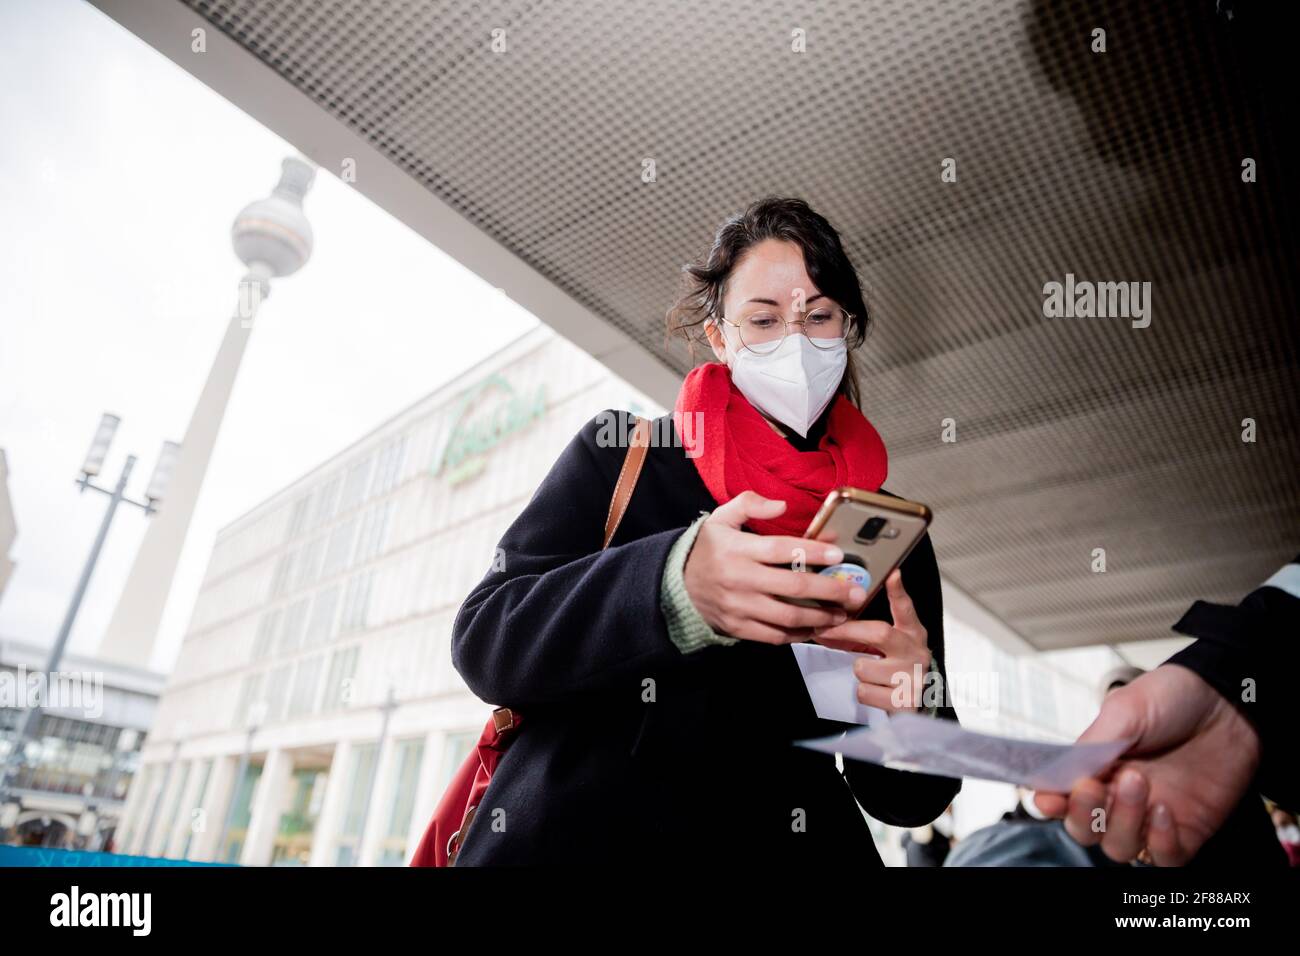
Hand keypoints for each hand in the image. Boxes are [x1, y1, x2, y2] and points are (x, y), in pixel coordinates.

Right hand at [682, 492, 866, 643]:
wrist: (676, 585)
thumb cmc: (707, 550)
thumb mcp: (721, 519)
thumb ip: (750, 505)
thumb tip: (781, 505)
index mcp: (738, 549)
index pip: (782, 549)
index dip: (812, 551)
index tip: (838, 554)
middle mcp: (740, 579)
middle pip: (793, 586)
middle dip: (830, 590)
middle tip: (856, 592)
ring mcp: (739, 606)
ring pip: (788, 616)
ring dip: (820, 618)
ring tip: (842, 614)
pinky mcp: (738, 627)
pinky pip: (774, 635)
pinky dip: (798, 634)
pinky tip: (815, 629)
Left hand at [809, 569, 929, 711]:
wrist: (918, 703)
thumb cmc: (895, 670)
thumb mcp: (882, 647)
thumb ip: (856, 634)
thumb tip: (821, 628)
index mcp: (911, 634)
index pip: (905, 608)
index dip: (898, 591)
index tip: (893, 574)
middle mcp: (916, 651)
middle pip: (879, 632)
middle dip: (847, 631)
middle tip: (826, 631)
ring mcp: (913, 676)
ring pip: (864, 667)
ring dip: (858, 671)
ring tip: (871, 674)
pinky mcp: (906, 701)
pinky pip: (866, 692)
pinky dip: (864, 693)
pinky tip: (877, 691)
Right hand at [1033, 664, 1259, 864]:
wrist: (1229, 702)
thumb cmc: (1174, 699)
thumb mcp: (1124, 709)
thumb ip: (1092, 744)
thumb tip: (1059, 774)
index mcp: (1095, 766)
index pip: (1061, 797)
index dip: (1050, 803)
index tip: (1048, 799)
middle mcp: (1118, 796)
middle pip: (1085, 830)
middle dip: (1084, 815)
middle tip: (1096, 786)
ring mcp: (1150, 816)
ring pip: (1119, 847)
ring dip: (1124, 822)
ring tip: (1139, 782)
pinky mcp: (1186, 831)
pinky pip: (1163, 859)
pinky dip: (1159, 843)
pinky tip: (1164, 810)